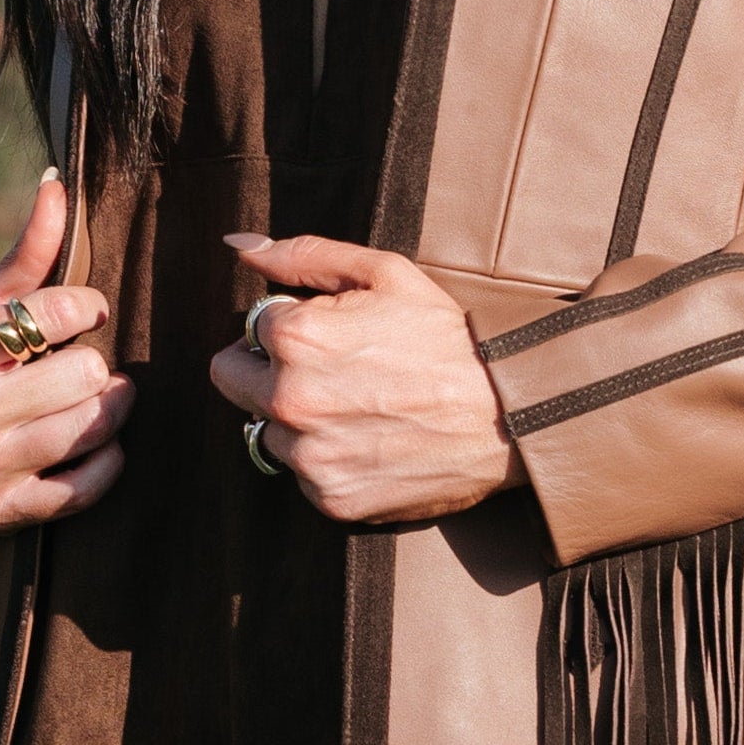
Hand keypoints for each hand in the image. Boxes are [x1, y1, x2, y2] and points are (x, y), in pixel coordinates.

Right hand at [0, 174, 131, 539]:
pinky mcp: (4, 511)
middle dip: (95, 365)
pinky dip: (107, 464)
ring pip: (92, 426)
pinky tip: (99, 446)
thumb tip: (58, 183)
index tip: (86, 313)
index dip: (88, 307)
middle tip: (86, 367)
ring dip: (110, 409)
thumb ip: (24, 256)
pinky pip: (86, 487)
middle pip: (85, 372)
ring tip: (100, 399)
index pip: (57, 311)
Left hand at [207, 232, 518, 525]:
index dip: (288, 327)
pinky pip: (303, 475)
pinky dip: (327, 460)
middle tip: (330, 372)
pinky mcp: (330, 498)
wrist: (508, 414)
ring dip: (297, 420)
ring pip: (267, 432)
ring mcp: (309, 456)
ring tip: (358, 409)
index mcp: (296, 338)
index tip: (330, 335)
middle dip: (268, 371)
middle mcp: (290, 400)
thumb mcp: (385, 273)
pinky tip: (370, 442)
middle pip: (235, 381)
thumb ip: (304, 255)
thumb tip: (239, 246)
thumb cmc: (448, 339)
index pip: (249, 327)